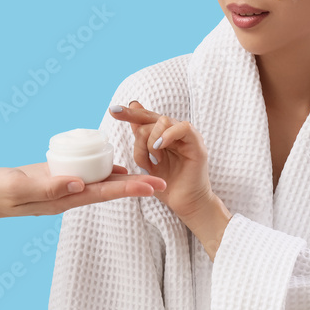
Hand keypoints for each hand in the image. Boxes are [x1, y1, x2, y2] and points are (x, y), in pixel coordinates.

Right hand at [0, 162, 165, 219]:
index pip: (103, 194)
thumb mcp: (19, 189)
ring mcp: (62, 188)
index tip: (152, 186)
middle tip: (163, 181)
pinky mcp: (55, 177)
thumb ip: (47, 187)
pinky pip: (84, 174)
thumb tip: (79, 184)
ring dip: (123, 179)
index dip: (129, 189)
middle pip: (108, 190)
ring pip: (99, 182)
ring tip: (148, 173)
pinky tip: (116, 165)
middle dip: (135, 186)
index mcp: (63, 200)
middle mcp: (68, 196)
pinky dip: (102, 170)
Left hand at [109, 101, 214, 219]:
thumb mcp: (146, 160)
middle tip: (142, 156)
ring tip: (155, 159)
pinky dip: (168, 135)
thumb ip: (141, 138)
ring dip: (152, 141)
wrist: (184, 203)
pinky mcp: (197, 145)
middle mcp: (175, 132)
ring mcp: (187, 137)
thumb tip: (133, 106)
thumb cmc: (166, 185)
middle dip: (139, 135)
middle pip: (151, 118)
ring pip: (163, 121)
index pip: (145, 116)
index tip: (112, 111)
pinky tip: (160, 147)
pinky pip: (183, 128)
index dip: (130, 113)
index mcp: (164, 134)